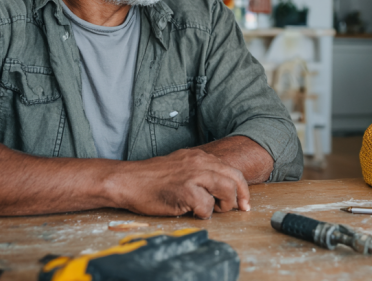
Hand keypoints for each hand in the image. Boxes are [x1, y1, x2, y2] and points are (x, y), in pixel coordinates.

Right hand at [106, 148, 249, 218]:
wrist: (127, 181)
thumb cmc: (151, 179)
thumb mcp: (180, 167)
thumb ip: (200, 173)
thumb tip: (219, 189)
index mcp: (199, 157)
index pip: (232, 170)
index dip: (242, 187)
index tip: (244, 201)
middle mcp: (200, 162)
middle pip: (235, 178)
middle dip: (241, 197)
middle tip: (239, 209)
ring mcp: (193, 175)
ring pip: (227, 190)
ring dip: (223, 205)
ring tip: (211, 209)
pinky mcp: (186, 190)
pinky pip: (207, 206)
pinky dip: (203, 214)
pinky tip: (191, 212)